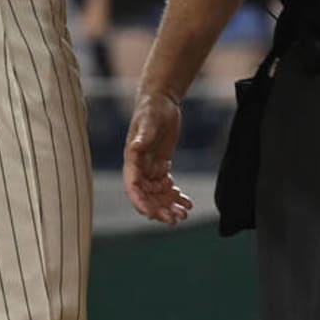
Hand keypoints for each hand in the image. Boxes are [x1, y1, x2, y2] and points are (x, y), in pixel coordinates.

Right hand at [123, 91, 192, 224]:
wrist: (162, 101)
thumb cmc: (152, 109)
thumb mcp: (149, 121)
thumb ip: (142, 136)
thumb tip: (134, 147)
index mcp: (132, 160)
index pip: (133, 188)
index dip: (142, 203)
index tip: (154, 214)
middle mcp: (139, 168)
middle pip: (147, 196)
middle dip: (160, 209)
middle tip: (176, 218)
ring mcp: (150, 169)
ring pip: (157, 195)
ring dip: (169, 206)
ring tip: (184, 213)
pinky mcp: (161, 166)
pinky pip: (166, 187)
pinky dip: (176, 196)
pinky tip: (188, 202)